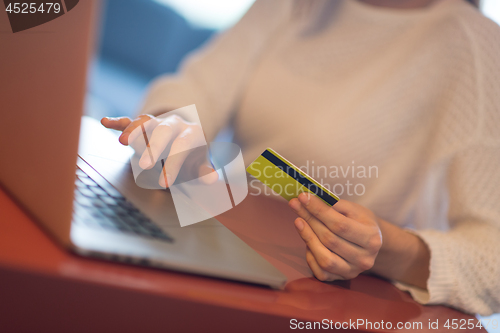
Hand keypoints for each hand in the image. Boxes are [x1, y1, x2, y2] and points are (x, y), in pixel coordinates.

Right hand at [101, 115, 217, 186]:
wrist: (186, 140)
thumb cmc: (192, 158)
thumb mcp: (199, 166)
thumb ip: (204, 172)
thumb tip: (212, 178)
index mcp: (192, 133)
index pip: (182, 147)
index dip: (174, 164)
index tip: (165, 183)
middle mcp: (174, 124)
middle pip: (163, 130)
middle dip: (153, 146)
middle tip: (145, 165)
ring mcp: (157, 122)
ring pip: (145, 122)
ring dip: (134, 130)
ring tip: (122, 141)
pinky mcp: (143, 125)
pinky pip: (129, 120)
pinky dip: (118, 121)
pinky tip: (106, 122)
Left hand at [289, 193, 382, 281]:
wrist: (370, 243)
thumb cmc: (360, 222)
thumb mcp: (353, 209)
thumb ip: (334, 205)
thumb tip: (308, 199)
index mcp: (371, 238)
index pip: (339, 225)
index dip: (319, 211)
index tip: (303, 198)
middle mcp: (364, 259)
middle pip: (329, 239)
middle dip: (309, 220)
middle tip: (295, 205)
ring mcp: (353, 271)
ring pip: (324, 258)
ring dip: (307, 238)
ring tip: (299, 221)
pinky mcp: (341, 279)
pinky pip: (320, 271)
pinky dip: (310, 256)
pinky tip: (307, 241)